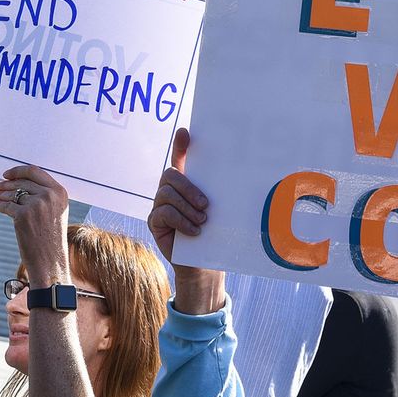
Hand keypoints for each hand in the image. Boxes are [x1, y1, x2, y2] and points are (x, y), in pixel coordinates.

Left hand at [0, 165, 71, 286]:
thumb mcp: (54, 211)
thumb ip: (43, 195)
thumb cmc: (50, 238)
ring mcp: (37, 204)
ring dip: (0, 193)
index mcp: (60, 192)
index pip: (35, 171)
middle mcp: (50, 195)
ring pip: (13, 193)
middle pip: (21, 182)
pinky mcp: (24, 215)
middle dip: (5, 184)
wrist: (50, 261)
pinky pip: (6, 205)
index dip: (18, 171)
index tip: (6, 174)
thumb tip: (18, 182)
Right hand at [147, 129, 224, 313]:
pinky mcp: (154, 222)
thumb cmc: (214, 235)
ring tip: (203, 220)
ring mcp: (159, 206)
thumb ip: (220, 194)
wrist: (203, 264)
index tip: (185, 132)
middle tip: (206, 204)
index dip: (180, 145)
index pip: (179, 159)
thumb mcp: (220, 212)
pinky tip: (195, 231)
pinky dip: (182, 221)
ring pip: (166, 194)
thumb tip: (242, 174)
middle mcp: (169, 191)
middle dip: (188, 187)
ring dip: (187, 207)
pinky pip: (163, 213)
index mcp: (186, 184)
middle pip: (170, 175)